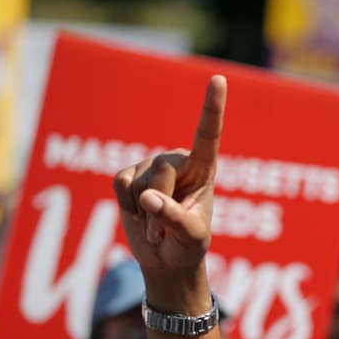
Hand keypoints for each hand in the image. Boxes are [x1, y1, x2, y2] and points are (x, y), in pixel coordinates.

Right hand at [113, 76, 225, 271]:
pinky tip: (139, 213)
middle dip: (159, 207)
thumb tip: (148, 197)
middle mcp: (177, 160)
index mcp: (204, 169)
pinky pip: (119, 185)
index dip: (212, 108)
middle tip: (166, 230)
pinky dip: (126, 205)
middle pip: (160, 173)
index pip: (208, 135)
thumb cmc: (187, 246)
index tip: (219, 80)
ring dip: (143, 212)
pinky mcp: (129, 175)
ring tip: (157, 223)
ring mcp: (151, 165)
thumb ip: (173, 218)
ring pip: (138, 183)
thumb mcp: (190, 237)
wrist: (166, 258)